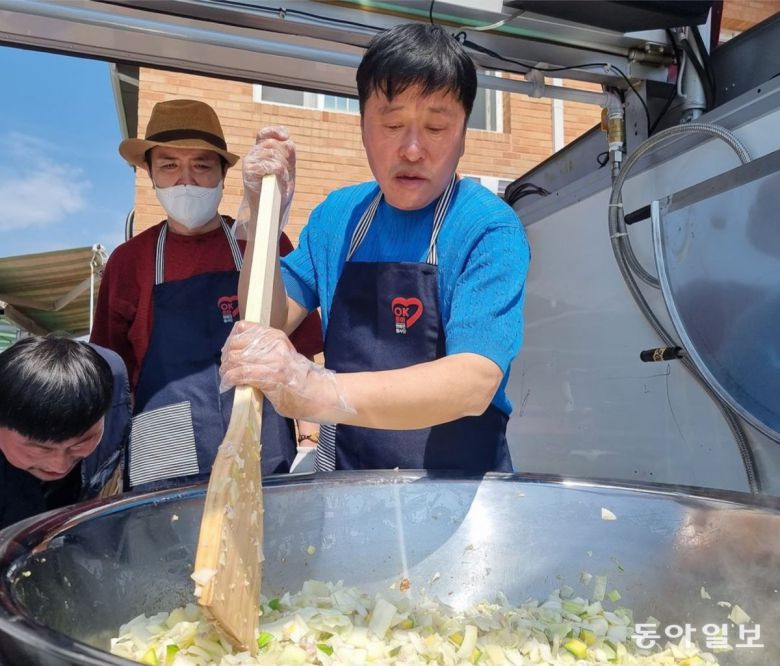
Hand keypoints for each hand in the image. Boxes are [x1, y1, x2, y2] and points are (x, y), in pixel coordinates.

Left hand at [220, 322, 353, 423]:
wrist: (316, 393)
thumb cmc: (298, 377)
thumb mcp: (282, 354)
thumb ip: (264, 350)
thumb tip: (237, 353)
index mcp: (276, 336)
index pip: (243, 327)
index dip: (231, 340)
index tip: (229, 352)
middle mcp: (273, 344)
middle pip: (235, 344)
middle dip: (226, 358)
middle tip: (226, 368)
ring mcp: (272, 360)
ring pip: (235, 359)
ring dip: (226, 370)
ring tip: (226, 377)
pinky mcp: (269, 376)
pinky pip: (240, 374)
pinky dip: (230, 379)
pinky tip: (229, 384)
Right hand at [242, 126, 294, 209]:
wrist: (269, 209)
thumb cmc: (277, 189)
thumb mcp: (287, 169)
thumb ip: (289, 154)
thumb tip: (288, 140)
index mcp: (261, 151)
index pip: (265, 134)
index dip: (275, 132)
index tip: (285, 137)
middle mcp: (253, 154)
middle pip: (273, 143)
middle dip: (285, 156)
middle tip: (286, 171)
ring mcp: (249, 161)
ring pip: (273, 153)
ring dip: (283, 167)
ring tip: (281, 178)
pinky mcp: (249, 171)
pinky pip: (272, 165)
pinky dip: (280, 173)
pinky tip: (278, 180)